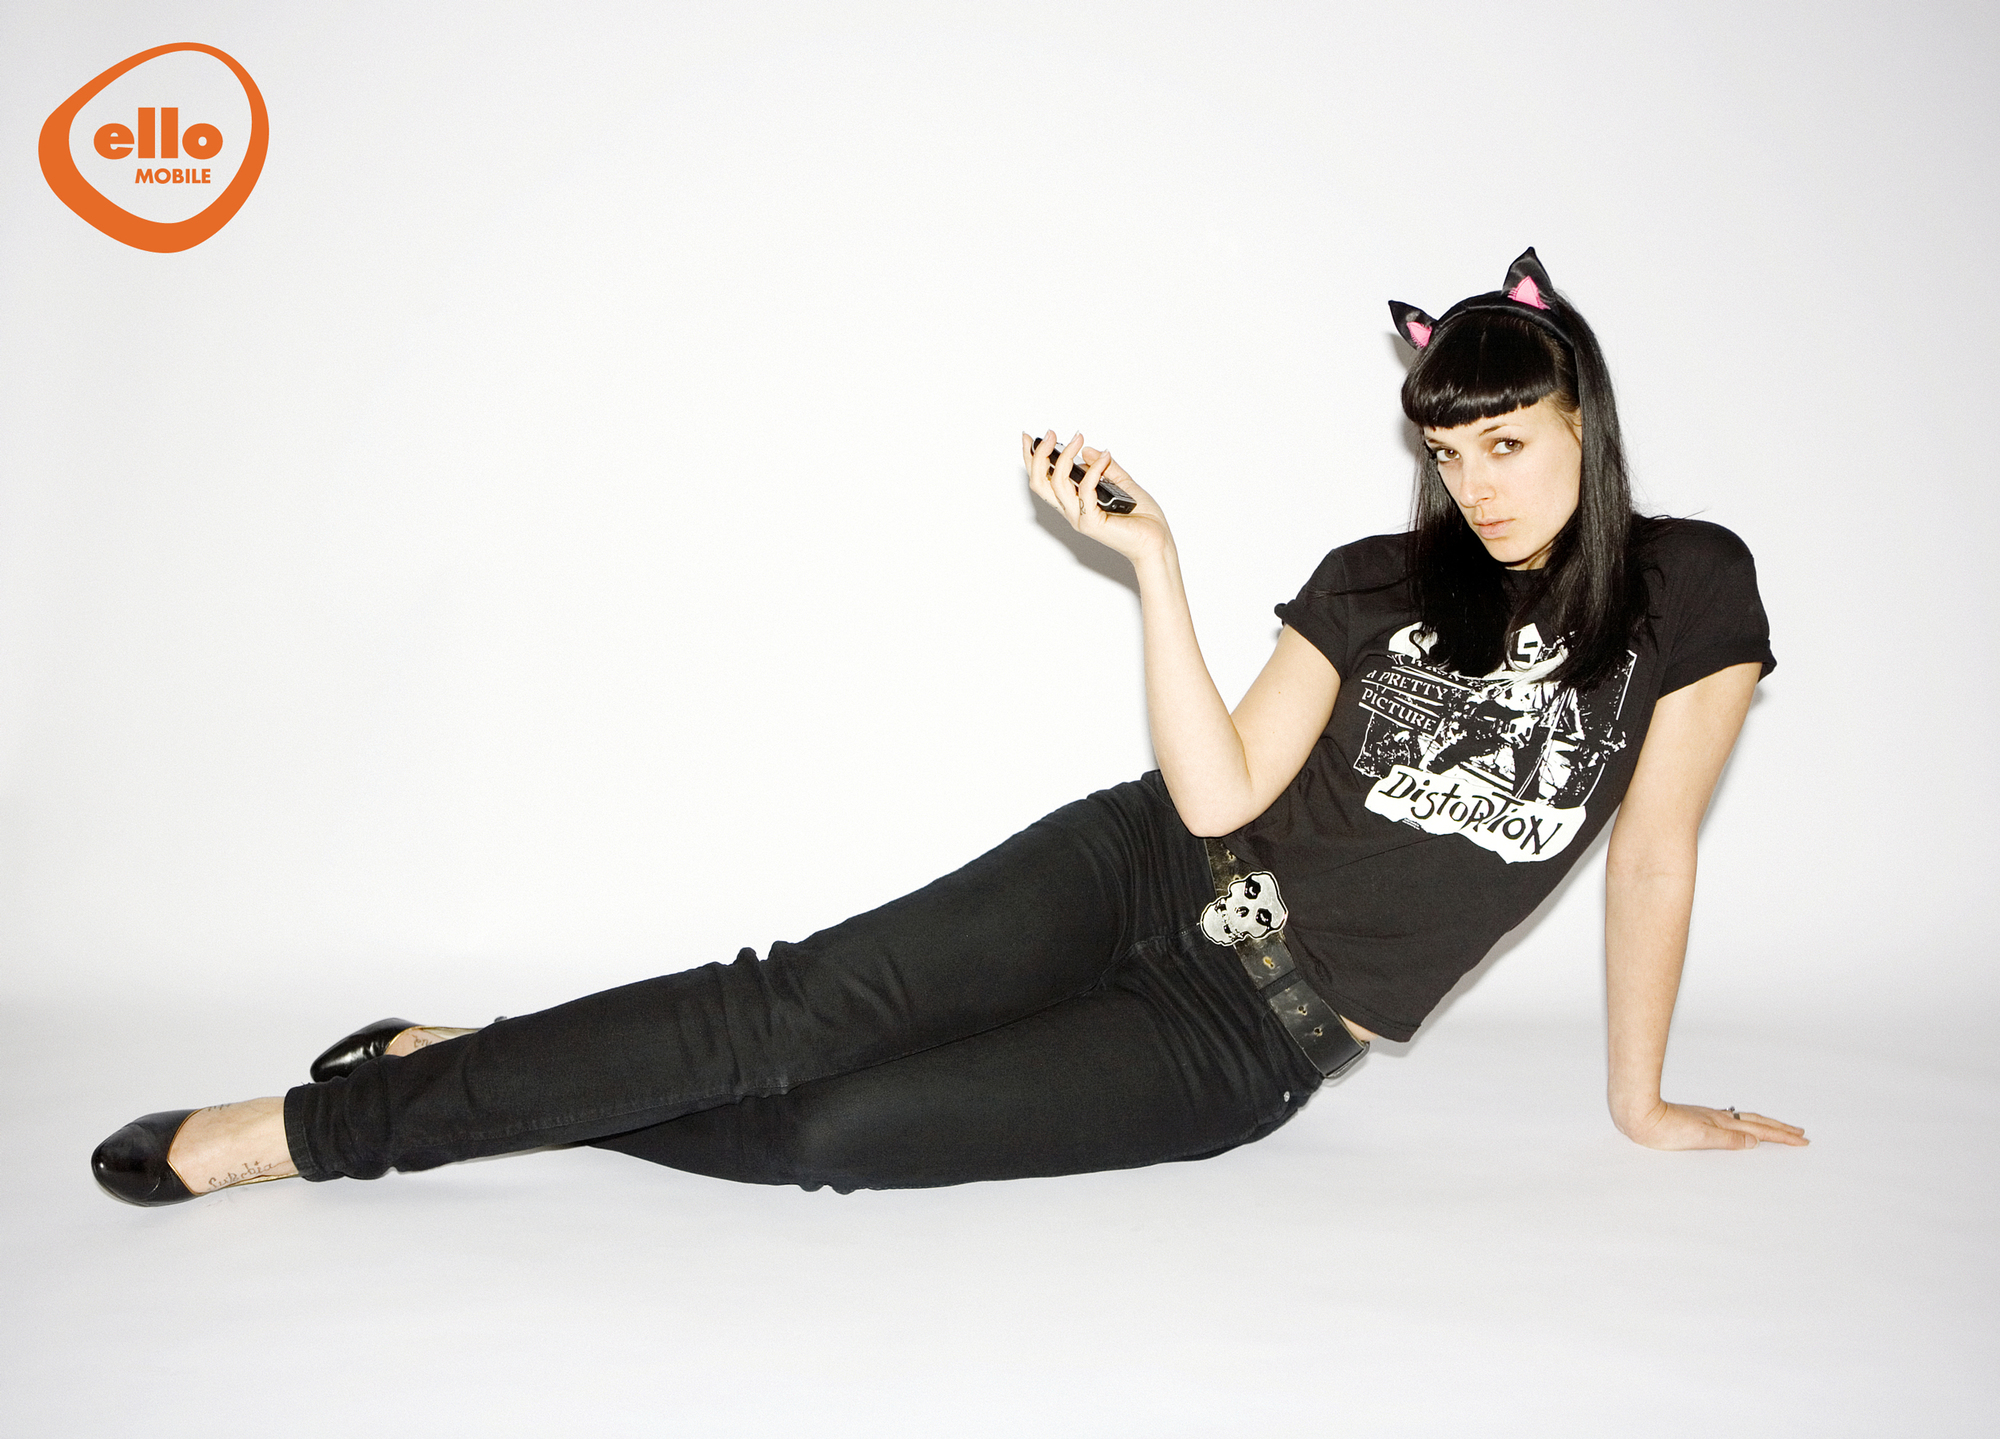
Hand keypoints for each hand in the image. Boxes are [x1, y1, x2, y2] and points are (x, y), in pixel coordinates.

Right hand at [1021, 431, 1171, 564]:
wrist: (1156, 540)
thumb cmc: (1142, 518)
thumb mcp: (1123, 483)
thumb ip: (1105, 467)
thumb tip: (1088, 450)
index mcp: (1074, 503)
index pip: (1043, 482)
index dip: (1032, 460)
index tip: (1029, 438)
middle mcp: (1072, 511)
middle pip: (1040, 484)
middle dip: (1040, 455)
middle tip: (1050, 435)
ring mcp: (1080, 518)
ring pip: (1058, 484)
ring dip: (1066, 456)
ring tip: (1078, 439)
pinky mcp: (1091, 522)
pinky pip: (1086, 490)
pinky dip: (1094, 469)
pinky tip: (1105, 458)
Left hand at [1616, 1099, 1809, 1150]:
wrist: (1637, 1114)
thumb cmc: (1662, 1128)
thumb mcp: (1699, 1137)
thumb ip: (1727, 1139)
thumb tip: (1755, 1140)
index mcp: (1721, 1123)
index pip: (1759, 1130)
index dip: (1782, 1137)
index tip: (1802, 1141)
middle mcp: (1717, 1118)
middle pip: (1756, 1122)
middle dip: (1780, 1130)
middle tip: (1801, 1134)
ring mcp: (1707, 1117)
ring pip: (1744, 1120)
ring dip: (1765, 1125)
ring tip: (1780, 1129)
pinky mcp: (1696, 1119)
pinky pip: (1731, 1121)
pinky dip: (1746, 1124)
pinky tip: (1742, 1126)